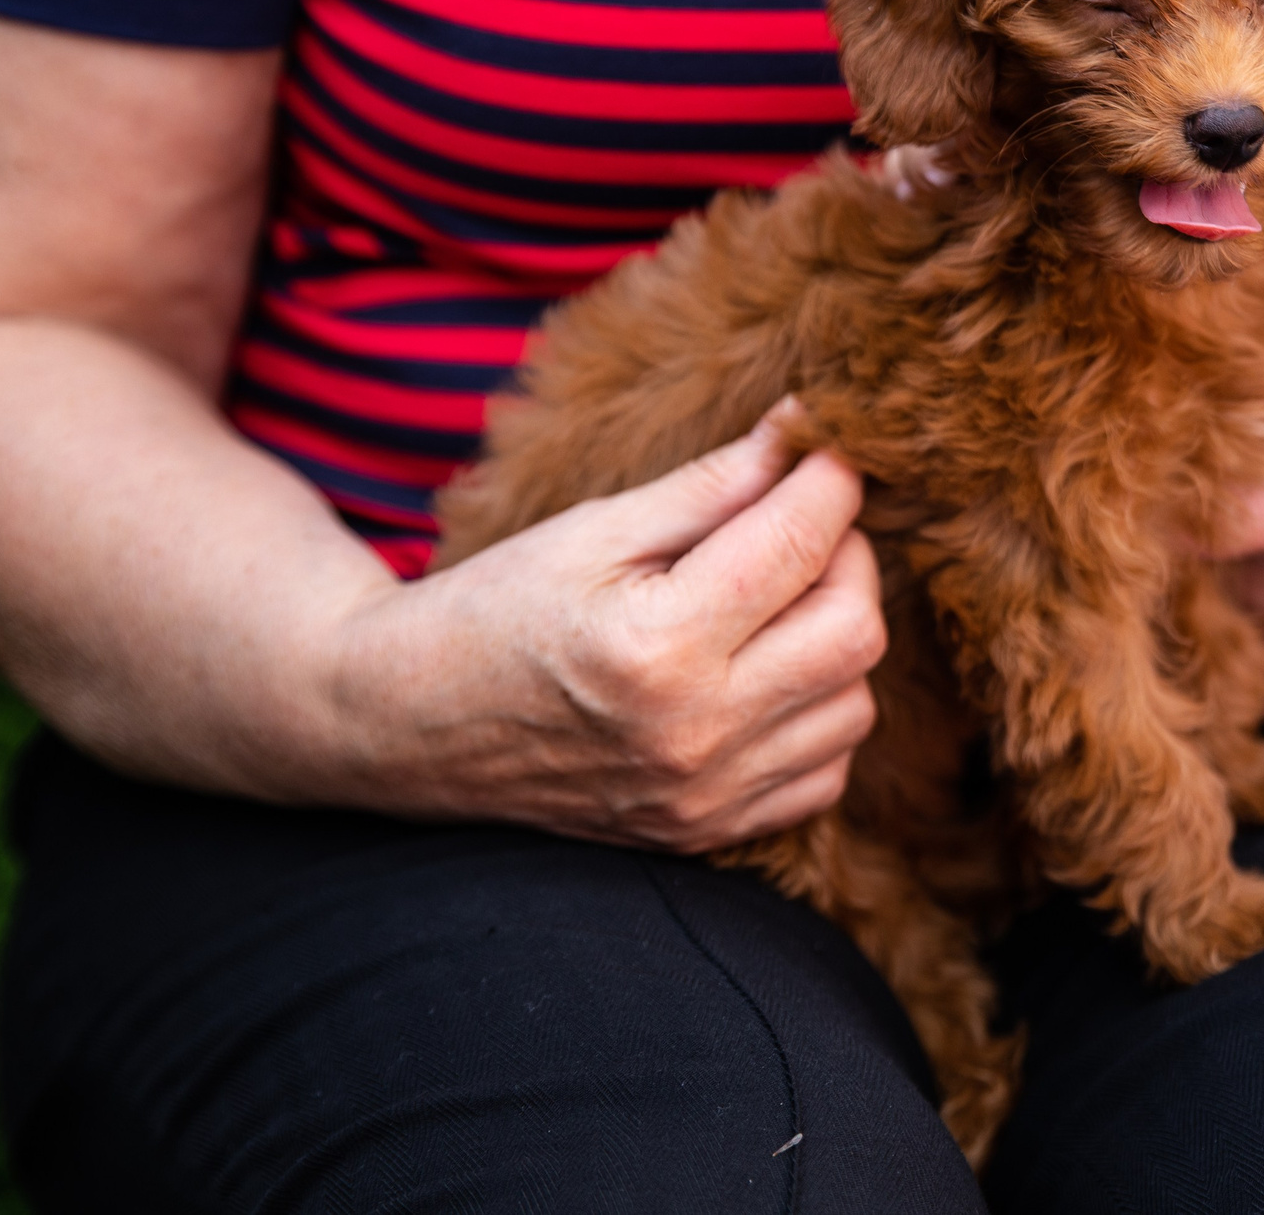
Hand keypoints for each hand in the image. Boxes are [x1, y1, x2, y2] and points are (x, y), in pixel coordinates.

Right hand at [317, 405, 885, 851]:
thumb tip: (807, 429)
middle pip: (856, 631)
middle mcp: (693, 734)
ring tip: (774, 601)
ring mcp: (703, 797)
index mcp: (656, 644)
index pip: (802, 544)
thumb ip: (712, 484)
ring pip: (854, 705)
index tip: (821, 451)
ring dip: (836, 638)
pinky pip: (825, 771)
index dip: (830, 480)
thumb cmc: (497, 607)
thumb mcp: (593, 528)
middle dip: (847, 558)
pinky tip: (765, 675)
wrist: (407, 725)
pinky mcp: (705, 833)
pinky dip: (818, 714)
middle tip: (799, 525)